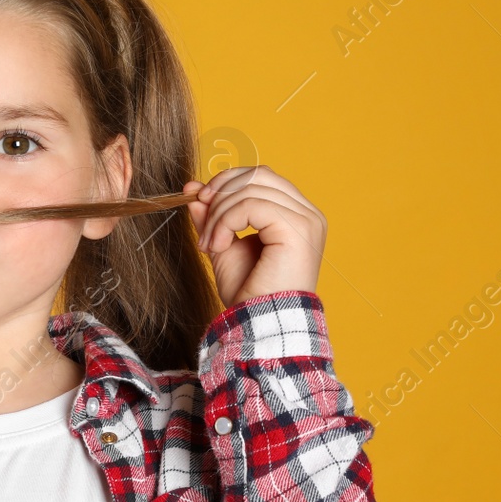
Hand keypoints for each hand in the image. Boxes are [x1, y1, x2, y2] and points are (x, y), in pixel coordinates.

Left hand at [183, 165, 326, 306]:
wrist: (260, 326)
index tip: (199, 202)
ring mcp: (306, 220)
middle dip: (220, 193)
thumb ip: (212, 216)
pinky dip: (226, 221)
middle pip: (257, 175)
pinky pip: (252, 204)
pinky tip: (218, 246)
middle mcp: (307, 213)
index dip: (226, 183)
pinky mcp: (298, 229)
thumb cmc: (249, 295)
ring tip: (210, 244)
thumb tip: (192, 189)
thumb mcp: (223, 246)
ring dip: (219, 213)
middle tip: (203, 226)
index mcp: (296, 214)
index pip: (260, 177)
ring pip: (251, 188)